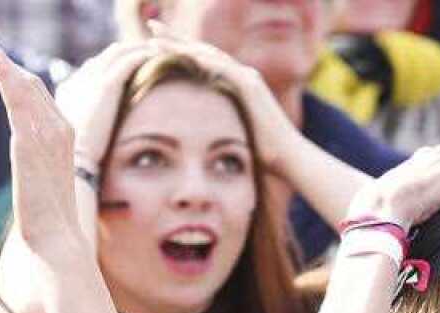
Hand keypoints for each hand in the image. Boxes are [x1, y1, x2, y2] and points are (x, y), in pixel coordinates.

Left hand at [0, 33, 82, 258]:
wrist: (56, 238)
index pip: (38, 95)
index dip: (15, 75)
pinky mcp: (30, 140)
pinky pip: (16, 97)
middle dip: (3, 61)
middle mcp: (61, 128)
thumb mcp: (42, 184)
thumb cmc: (47, 222)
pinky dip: (3, 72)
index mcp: (65, 136)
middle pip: (30, 83)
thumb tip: (26, 164)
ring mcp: (48, 132)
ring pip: (22, 84)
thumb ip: (36, 164)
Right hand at [53, 40, 158, 170]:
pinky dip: (142, 55)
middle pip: (105, 57)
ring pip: (118, 52)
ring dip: (136, 49)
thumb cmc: (77, 158)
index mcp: (68, 90)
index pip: (91, 68)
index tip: (127, 71)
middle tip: (146, 56)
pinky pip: (129, 60)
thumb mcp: (78, 138)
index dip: (110, 67)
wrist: (74, 160)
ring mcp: (92, 80)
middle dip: (125, 54)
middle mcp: (78, 79)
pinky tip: (156, 56)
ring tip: (155, 51)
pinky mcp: (107, 85)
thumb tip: (97, 131)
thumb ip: (87, 126)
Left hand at [144, 22, 299, 172]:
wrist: (288, 158)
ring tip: (156, 37)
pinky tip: (182, 54)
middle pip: (203, 52)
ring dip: (182, 45)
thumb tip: (197, 135)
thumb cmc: (261, 153)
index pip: (203, 62)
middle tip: (151, 27)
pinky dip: (201, 60)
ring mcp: (247, 77)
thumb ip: (217, 124)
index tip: (153, 44)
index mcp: (235, 84)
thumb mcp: (232, 133)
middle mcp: (242, 74)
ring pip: (209, 55)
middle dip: (176, 39)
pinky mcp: (251, 86)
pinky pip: (222, 68)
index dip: (179, 51)